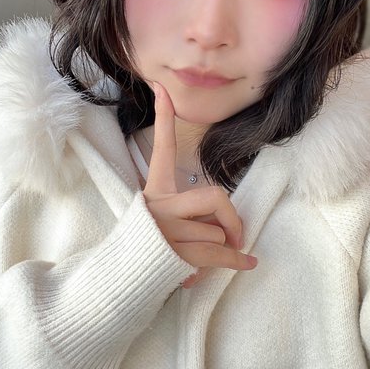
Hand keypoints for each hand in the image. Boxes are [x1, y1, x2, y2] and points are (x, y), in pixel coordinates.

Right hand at [143, 82, 257, 288]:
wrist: (122, 280)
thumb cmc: (147, 247)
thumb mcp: (160, 220)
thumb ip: (188, 212)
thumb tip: (227, 224)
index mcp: (154, 191)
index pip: (162, 149)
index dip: (162, 118)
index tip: (162, 88)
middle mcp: (159, 206)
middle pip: (214, 196)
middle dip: (231, 217)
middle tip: (236, 232)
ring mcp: (166, 230)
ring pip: (217, 232)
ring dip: (219, 249)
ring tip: (199, 256)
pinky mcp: (175, 254)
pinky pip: (219, 253)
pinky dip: (237, 260)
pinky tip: (247, 262)